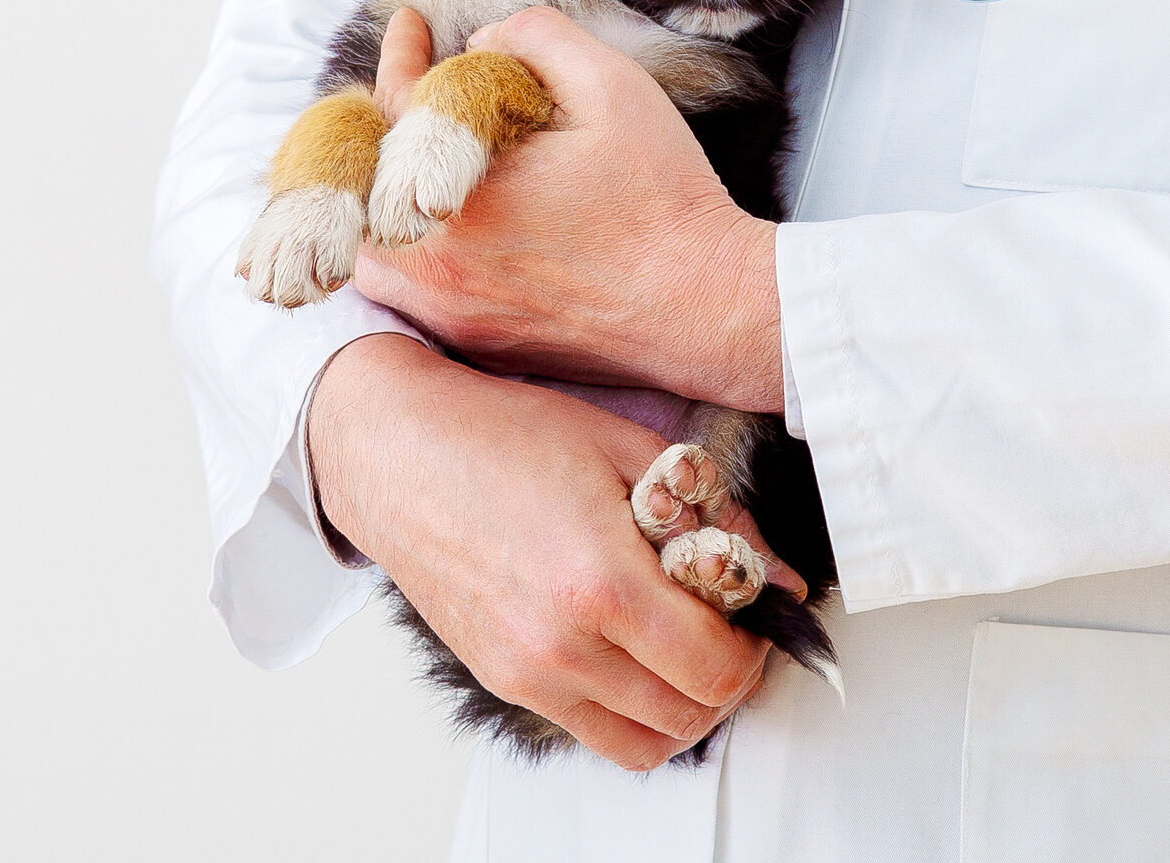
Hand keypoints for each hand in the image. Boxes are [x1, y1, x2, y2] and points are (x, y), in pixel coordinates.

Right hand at [309, 334, 799, 769]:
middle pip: (691, 713)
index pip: (719, 668)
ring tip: (679, 645)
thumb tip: (779, 579)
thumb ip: (714, 517)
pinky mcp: (501, 678)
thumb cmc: (499, 434)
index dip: (754, 645)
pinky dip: (629, 709)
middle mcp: (561, 643)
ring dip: (682, 704)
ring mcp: (526, 671)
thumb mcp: (624, 449)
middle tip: (722, 624)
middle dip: (726, 675)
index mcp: (601, 582)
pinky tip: (628, 650)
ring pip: (646, 741)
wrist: (395, 449)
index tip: (748, 608)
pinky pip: (593, 731)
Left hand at [354, 7, 784, 412]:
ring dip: (382, 194)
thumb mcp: (614, 88)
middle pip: (366, 181)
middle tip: (414, 86)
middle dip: (385, 125)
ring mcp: (447, 309)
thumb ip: (538, 39)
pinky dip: (404, 248)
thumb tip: (482, 41)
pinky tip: (436, 218)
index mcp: (460, 192)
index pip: (396, 106)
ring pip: (372, 243)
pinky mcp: (470, 341)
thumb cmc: (665, 200)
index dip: (400, 56)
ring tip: (415, 154)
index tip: (408, 23)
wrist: (707, 308)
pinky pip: (403, 291)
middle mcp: (436, 259)